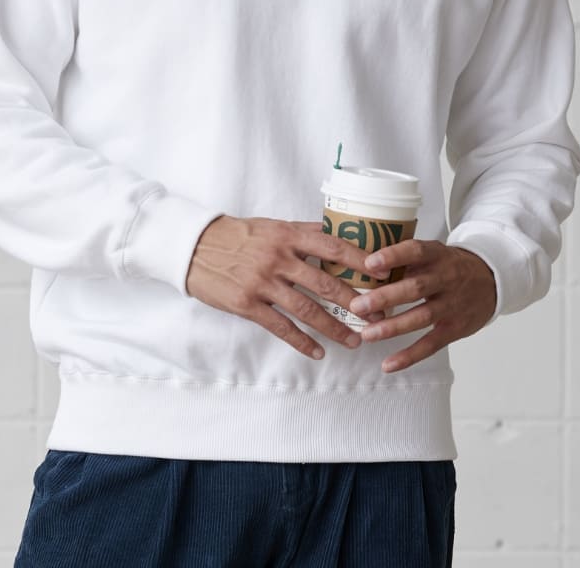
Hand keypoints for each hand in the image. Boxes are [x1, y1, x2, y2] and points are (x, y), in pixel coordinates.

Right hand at [185, 216, 373, 360]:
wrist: (195, 247)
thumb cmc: (239, 236)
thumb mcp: (273, 226)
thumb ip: (304, 233)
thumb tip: (340, 232)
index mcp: (288, 234)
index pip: (332, 245)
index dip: (360, 260)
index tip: (383, 273)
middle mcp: (279, 257)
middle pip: (325, 282)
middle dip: (356, 302)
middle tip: (379, 316)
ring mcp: (263, 282)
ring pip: (307, 309)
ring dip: (334, 328)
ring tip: (355, 341)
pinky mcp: (248, 304)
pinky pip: (281, 326)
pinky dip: (302, 342)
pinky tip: (318, 352)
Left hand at [348, 241, 496, 372]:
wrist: (491, 280)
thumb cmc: (449, 265)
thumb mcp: (434, 252)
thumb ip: (406, 258)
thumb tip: (362, 264)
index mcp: (438, 255)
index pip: (416, 251)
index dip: (393, 256)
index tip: (369, 263)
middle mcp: (447, 279)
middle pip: (415, 288)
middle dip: (385, 298)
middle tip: (356, 306)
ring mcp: (452, 305)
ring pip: (421, 317)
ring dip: (392, 327)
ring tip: (366, 334)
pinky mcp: (455, 328)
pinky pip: (431, 344)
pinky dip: (409, 356)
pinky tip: (388, 364)